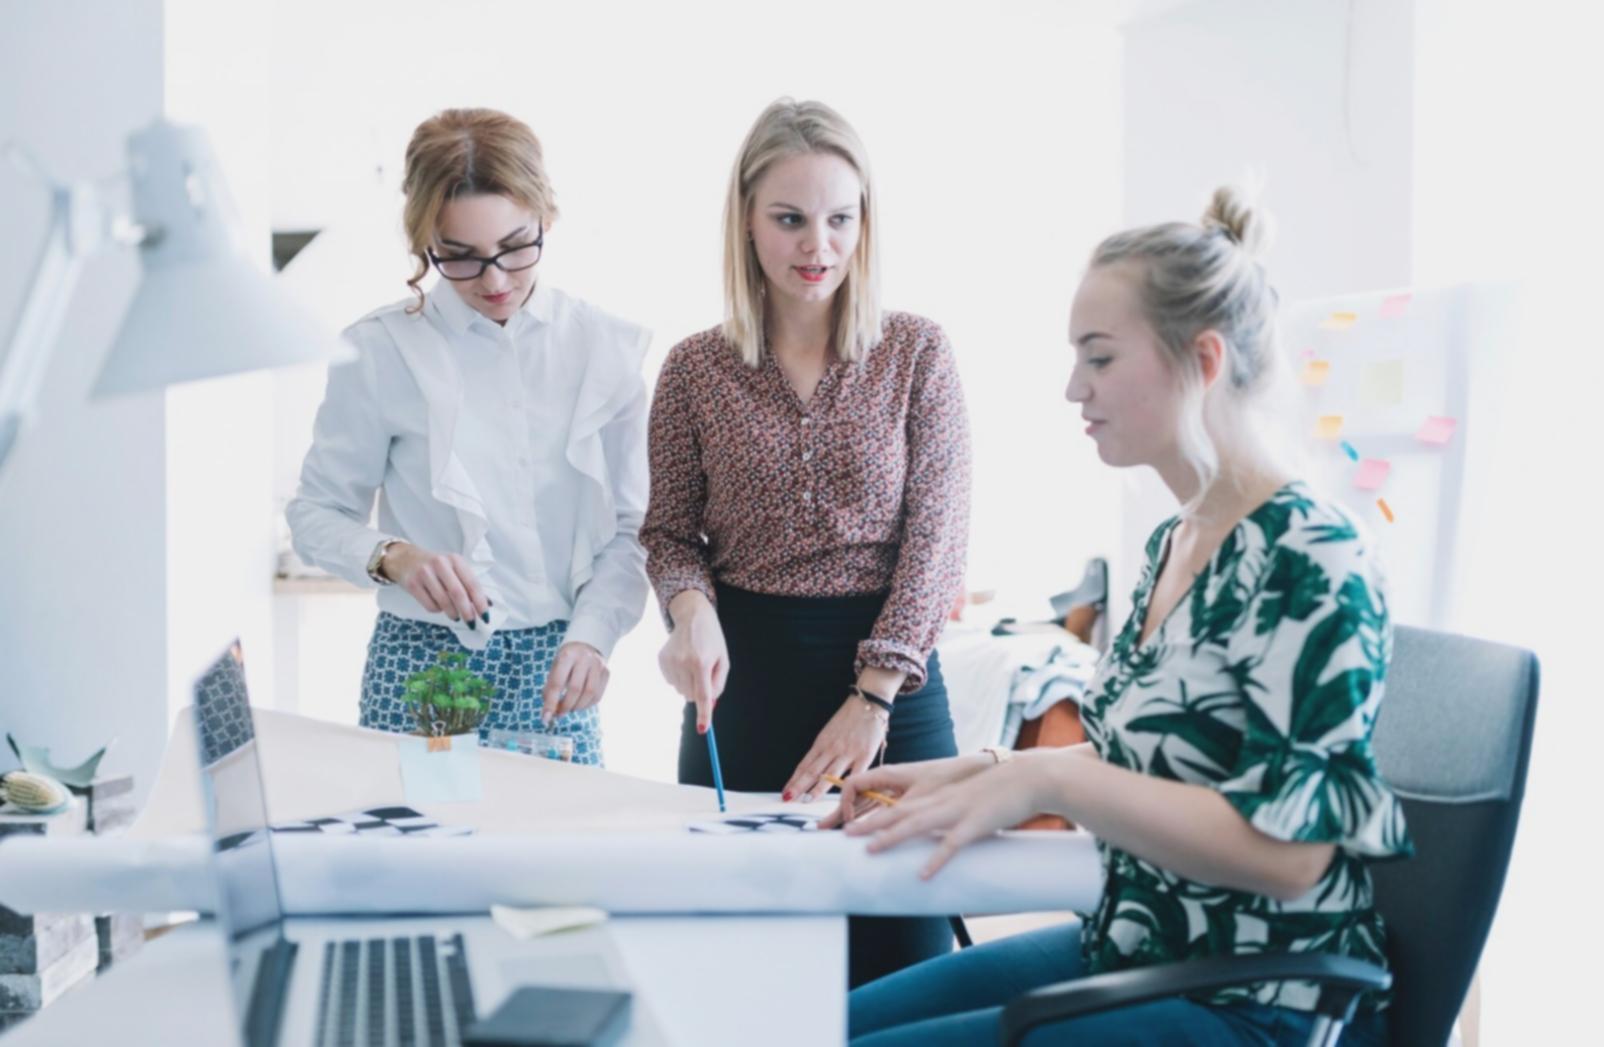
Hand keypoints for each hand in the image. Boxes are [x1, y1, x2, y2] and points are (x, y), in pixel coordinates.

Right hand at [381, 543, 488, 626]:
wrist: (404, 559)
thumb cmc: (435, 567)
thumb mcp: (453, 568)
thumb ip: (468, 584)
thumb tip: (487, 603)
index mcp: (455, 560)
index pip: (472, 584)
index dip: (480, 602)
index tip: (485, 616)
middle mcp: (441, 564)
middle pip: (458, 594)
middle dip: (467, 612)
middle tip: (471, 623)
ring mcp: (425, 573)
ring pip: (444, 602)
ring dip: (453, 613)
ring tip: (455, 615)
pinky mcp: (413, 584)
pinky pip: (430, 605)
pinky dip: (437, 610)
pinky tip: (438, 605)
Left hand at [541, 643, 608, 724]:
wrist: (586, 645)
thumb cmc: (566, 660)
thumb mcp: (555, 668)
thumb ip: (550, 689)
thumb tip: (548, 713)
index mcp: (567, 655)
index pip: (557, 683)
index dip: (551, 703)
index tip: (546, 718)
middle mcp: (584, 658)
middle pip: (575, 689)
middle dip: (566, 706)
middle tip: (559, 714)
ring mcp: (598, 665)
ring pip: (589, 694)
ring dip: (578, 707)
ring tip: (570, 709)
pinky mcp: (607, 672)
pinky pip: (598, 695)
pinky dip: (588, 704)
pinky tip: (581, 704)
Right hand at [657, 591, 728, 732]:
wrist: (692, 616)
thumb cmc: (712, 639)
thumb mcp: (723, 660)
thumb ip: (718, 684)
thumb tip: (710, 705)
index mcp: (702, 662)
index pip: (703, 695)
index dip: (703, 714)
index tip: (703, 729)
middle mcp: (684, 663)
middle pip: (691, 696)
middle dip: (698, 693)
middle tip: (703, 674)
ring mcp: (670, 661)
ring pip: (680, 690)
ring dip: (688, 684)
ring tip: (693, 663)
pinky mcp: (661, 660)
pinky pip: (671, 681)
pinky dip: (678, 677)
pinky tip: (682, 660)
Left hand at [780, 697, 888, 803]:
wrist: (868, 703)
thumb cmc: (849, 719)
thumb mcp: (830, 733)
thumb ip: (824, 751)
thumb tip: (813, 771)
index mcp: (822, 743)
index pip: (804, 765)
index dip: (794, 780)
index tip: (785, 792)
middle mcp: (831, 748)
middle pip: (812, 771)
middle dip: (798, 786)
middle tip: (787, 799)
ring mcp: (848, 753)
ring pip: (829, 774)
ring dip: (817, 789)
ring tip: (806, 801)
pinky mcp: (865, 755)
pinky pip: (855, 774)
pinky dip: (848, 786)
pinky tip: (841, 796)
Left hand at [843, 758, 1047, 878]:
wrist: (1029, 777)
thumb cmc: (1000, 792)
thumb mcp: (969, 802)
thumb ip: (951, 817)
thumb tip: (938, 839)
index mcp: (939, 796)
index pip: (900, 806)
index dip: (875, 815)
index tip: (854, 827)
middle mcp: (942, 801)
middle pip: (900, 812)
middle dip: (871, 824)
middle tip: (846, 836)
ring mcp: (958, 811)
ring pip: (918, 824)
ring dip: (893, 837)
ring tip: (871, 850)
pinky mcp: (977, 823)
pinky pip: (952, 844)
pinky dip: (937, 859)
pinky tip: (924, 874)